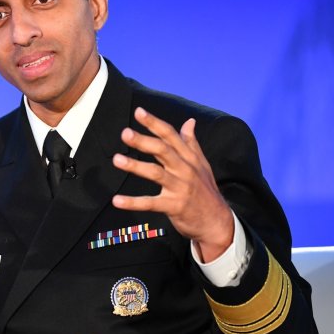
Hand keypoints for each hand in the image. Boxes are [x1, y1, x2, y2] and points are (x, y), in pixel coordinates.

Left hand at [112, 107, 232, 261]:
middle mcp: (185, 169)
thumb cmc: (205, 190)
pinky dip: (133, 202)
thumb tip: (190, 121)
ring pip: (155, 173)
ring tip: (117, 159)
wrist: (217, 221)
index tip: (139, 112)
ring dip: (135, 166)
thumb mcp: (201, 164)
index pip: (170, 136)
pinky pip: (151, 203)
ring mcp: (180, 188)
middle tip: (125, 133)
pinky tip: (117, 200)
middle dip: (143, 140)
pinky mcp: (174, 206)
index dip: (154, 123)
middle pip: (162, 150)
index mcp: (189, 158)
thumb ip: (191, 142)